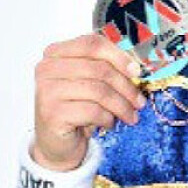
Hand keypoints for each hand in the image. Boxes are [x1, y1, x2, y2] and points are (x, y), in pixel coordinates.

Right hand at [32, 34, 145, 169]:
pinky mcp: (52, 113)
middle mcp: (47, 68)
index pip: (92, 44)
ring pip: (99, 91)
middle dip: (126, 87)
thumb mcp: (89, 82)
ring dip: (121, 105)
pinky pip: (92, 111)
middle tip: (139, 102)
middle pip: (99, 69)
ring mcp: (47, 90)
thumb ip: (105, 68)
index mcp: (56, 53)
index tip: (136, 72)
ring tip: (130, 116)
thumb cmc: (75, 108)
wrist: (56, 143)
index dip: (119, 57)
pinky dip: (107, 118)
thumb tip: (135, 69)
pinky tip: (108, 123)